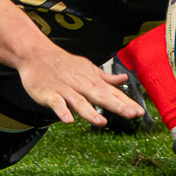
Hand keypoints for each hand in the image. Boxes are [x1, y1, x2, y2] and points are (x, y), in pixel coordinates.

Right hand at [16, 44, 145, 125]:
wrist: (35, 53)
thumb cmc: (62, 63)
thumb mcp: (87, 67)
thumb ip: (105, 77)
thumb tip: (123, 78)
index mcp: (91, 81)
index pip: (112, 93)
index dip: (126, 102)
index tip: (140, 112)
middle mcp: (80, 85)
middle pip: (100, 97)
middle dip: (117, 106)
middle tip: (132, 114)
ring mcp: (65, 89)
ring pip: (79, 102)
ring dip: (90, 111)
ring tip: (102, 122)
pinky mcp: (49, 93)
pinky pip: (56, 103)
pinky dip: (62, 111)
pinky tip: (68, 120)